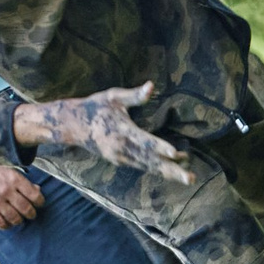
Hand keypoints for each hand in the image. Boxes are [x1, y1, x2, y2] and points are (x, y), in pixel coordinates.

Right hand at [0, 160, 43, 228]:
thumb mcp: (8, 169)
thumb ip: (23, 181)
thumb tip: (38, 190)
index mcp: (14, 178)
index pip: (35, 196)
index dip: (40, 202)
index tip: (39, 203)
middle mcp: (7, 190)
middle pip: (26, 209)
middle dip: (32, 214)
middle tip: (31, 214)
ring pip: (15, 218)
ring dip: (19, 220)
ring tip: (19, 218)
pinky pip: (0, 223)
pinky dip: (6, 226)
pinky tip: (7, 222)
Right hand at [19, 84, 194, 183]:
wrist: (73, 125)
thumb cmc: (96, 106)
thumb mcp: (114, 96)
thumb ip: (135, 95)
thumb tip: (152, 85)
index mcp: (121, 130)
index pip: (143, 140)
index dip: (159, 147)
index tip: (174, 153)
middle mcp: (121, 148)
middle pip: (150, 161)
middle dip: (171, 170)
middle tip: (190, 178)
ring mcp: (120, 157)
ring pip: (148, 166)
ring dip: (168, 171)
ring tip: (189, 176)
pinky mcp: (121, 161)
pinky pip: (143, 165)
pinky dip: (158, 167)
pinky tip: (174, 166)